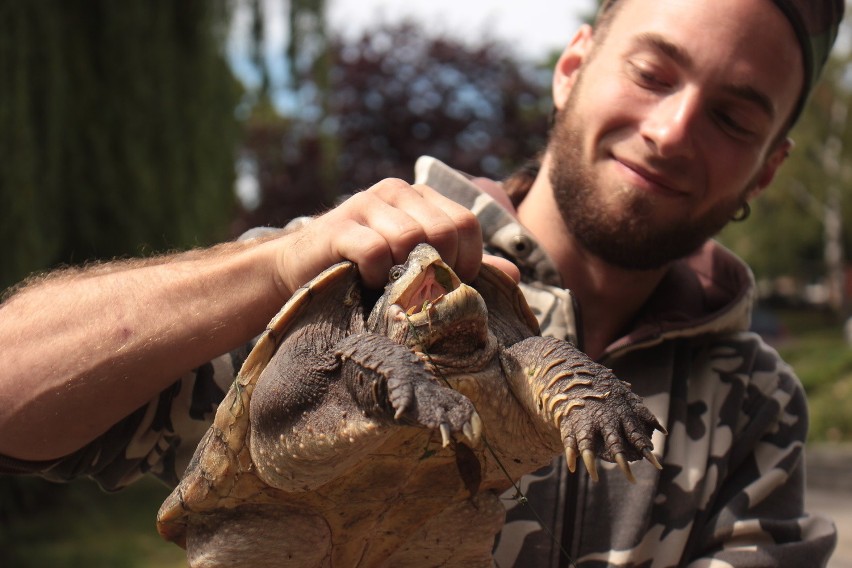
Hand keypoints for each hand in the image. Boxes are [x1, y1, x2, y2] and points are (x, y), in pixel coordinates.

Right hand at [274, 178, 484, 293]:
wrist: (300, 271)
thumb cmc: (366, 271)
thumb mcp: (419, 266)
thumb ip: (464, 267)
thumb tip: (516, 274)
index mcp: (421, 197)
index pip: (467, 221)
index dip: (467, 259)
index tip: (449, 284)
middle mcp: (396, 192)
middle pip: (443, 229)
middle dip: (438, 269)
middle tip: (418, 290)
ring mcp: (366, 204)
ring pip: (411, 238)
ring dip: (404, 274)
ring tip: (389, 286)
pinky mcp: (340, 226)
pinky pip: (376, 250)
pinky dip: (378, 275)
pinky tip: (367, 282)